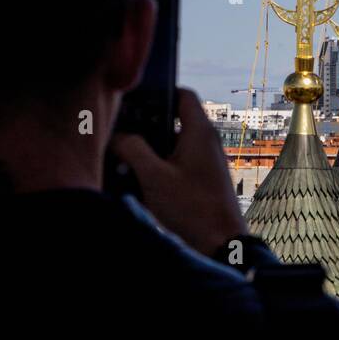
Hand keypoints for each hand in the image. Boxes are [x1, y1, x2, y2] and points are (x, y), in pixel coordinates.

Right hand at [111, 88, 247, 256]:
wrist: (222, 246)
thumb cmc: (193, 209)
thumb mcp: (153, 176)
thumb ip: (132, 148)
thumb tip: (116, 136)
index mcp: (199, 132)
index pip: (182, 95)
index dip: (159, 92)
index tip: (135, 101)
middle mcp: (205, 143)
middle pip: (172, 121)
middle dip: (145, 128)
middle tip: (120, 136)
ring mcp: (204, 163)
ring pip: (170, 146)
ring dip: (147, 153)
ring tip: (122, 163)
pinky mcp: (200, 182)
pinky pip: (174, 166)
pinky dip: (156, 170)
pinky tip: (136, 185)